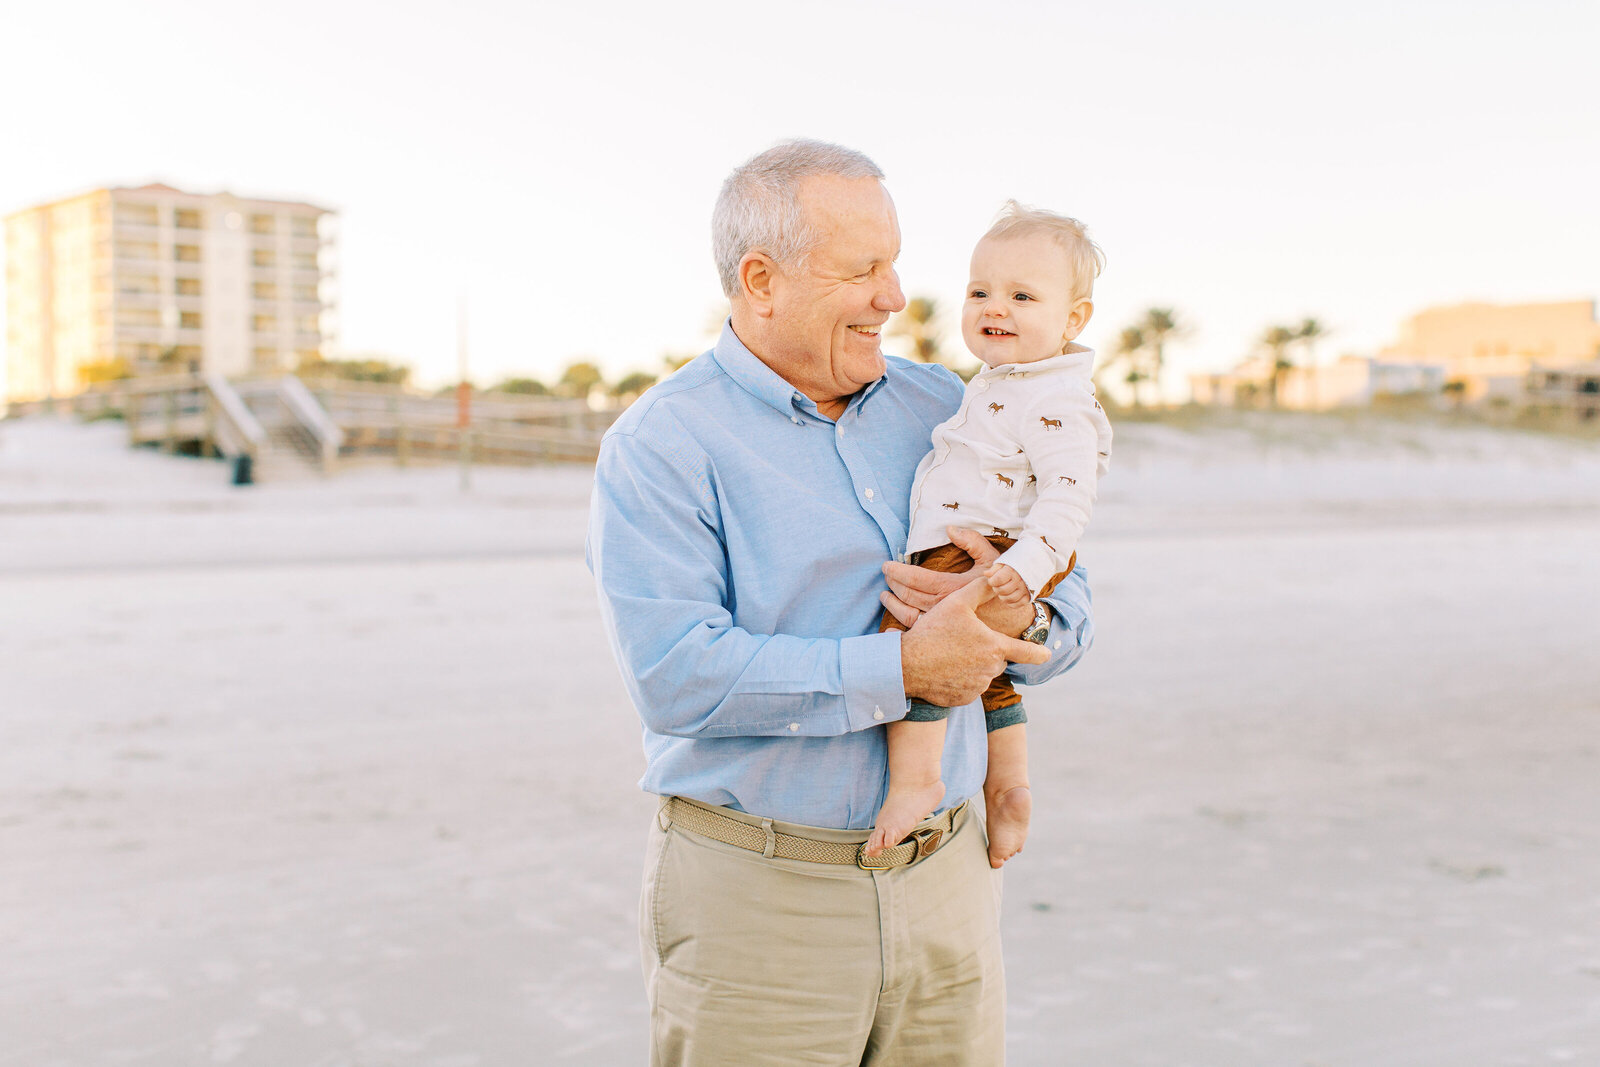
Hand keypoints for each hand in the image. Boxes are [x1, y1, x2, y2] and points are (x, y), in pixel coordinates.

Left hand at [880, 527, 1031, 636]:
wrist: (1021, 622)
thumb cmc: (1007, 588)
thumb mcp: (993, 560)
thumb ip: (971, 541)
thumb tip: (950, 528)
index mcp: (951, 588)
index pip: (914, 578)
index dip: (896, 571)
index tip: (887, 566)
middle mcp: (943, 609)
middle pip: (907, 596)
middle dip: (893, 585)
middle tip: (886, 577)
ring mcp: (943, 626)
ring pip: (907, 616)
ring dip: (893, 604)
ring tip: (886, 595)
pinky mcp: (945, 638)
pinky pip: (917, 634)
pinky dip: (901, 630)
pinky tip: (894, 625)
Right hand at [900, 575, 1049, 706]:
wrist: (908, 664)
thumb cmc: (934, 631)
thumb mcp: (957, 603)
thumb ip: (981, 589)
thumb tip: (996, 577)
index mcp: (994, 647)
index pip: (1026, 652)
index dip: (1038, 652)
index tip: (1047, 655)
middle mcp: (990, 670)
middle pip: (996, 660)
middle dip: (985, 652)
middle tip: (962, 643)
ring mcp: (977, 687)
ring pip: (981, 674)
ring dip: (971, 665)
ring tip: (949, 655)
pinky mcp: (962, 699)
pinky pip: (967, 688)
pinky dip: (959, 680)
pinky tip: (944, 669)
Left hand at [985, 563, 1030, 605]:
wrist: (1032, 566)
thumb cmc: (1014, 565)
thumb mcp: (1003, 563)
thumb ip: (994, 569)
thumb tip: (986, 574)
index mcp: (1012, 571)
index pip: (997, 580)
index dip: (992, 581)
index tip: (992, 580)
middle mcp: (1020, 580)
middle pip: (1002, 590)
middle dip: (996, 589)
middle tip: (998, 585)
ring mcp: (1025, 589)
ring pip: (1009, 599)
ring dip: (1002, 597)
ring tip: (1003, 591)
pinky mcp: (1029, 596)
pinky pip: (1017, 605)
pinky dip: (1010, 603)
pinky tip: (1009, 596)